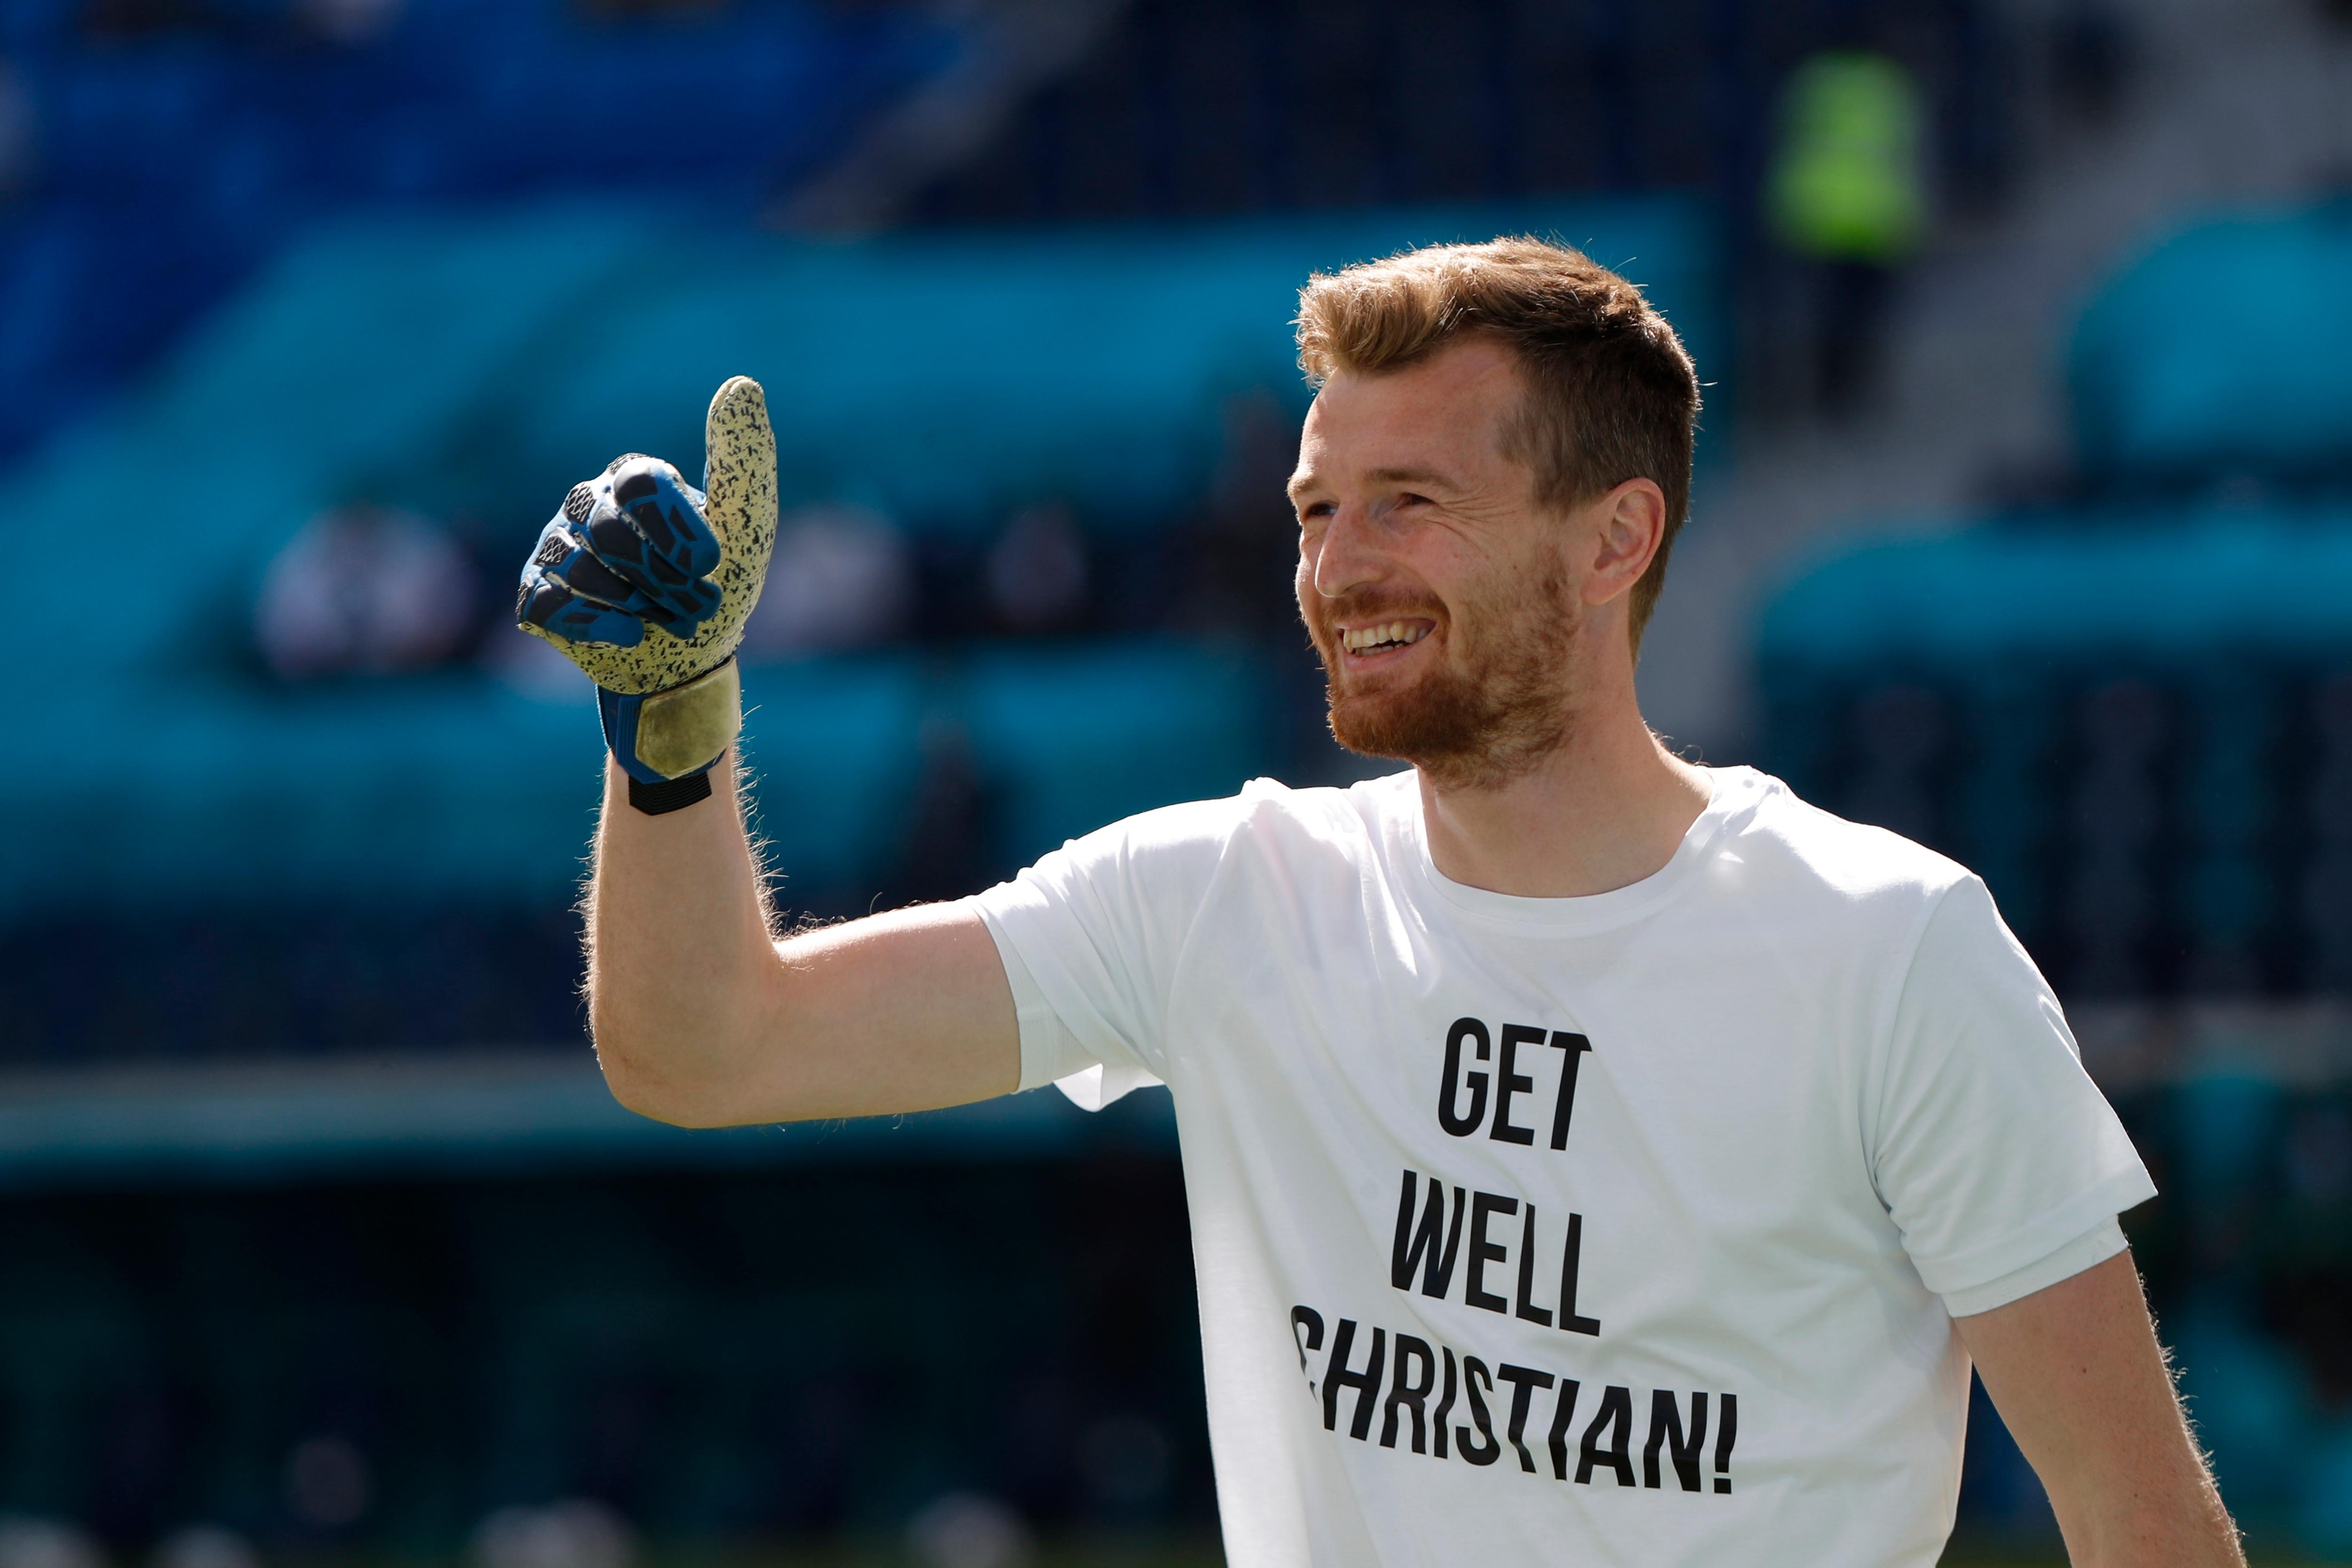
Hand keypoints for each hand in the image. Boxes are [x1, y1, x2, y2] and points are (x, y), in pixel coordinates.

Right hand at [517, 375, 776, 810]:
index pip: (640, 485)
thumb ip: (744, 456)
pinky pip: (554, 606)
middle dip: (665, 581)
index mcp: (633, 476)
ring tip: (665, 618)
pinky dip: (602, 628)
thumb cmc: (718, 581)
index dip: (677, 530)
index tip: (711, 563)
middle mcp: (587, 502)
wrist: (691, 656)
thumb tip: (742, 383)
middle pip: (612, 534)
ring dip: (638, 606)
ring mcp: (555, 546)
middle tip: (697, 605)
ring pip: (581, 571)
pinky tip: (630, 635)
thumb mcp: (747, 521)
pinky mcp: (536, 593)